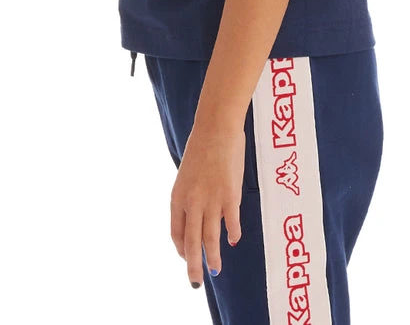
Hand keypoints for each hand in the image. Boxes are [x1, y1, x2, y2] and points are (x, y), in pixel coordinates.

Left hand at [170, 122, 244, 286]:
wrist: (216, 128)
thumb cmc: (201, 147)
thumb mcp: (187, 175)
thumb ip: (190, 197)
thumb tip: (199, 214)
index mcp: (177, 197)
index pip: (176, 233)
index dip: (182, 249)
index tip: (188, 256)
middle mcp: (191, 203)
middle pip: (191, 243)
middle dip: (193, 266)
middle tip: (195, 282)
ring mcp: (211, 201)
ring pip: (210, 239)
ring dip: (212, 258)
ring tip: (214, 271)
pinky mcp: (230, 197)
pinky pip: (231, 223)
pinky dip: (232, 234)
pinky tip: (233, 239)